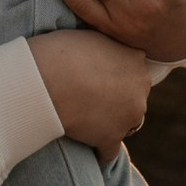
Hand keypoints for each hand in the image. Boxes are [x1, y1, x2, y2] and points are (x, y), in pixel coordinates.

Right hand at [27, 30, 148, 161]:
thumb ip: (108, 45)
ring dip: (111, 121)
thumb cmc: (62, 50)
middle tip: (91, 93)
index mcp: (135, 59)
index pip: (134, 67)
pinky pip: (109, 151)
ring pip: (126, 123)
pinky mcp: (111, 139)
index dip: (116, 70)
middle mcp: (139, 90)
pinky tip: (87, 143)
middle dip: (118, 97)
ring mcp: (127, 117)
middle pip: (134, 96)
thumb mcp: (92, 35)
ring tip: (85, 115)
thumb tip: (106, 49)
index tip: (99, 71)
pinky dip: (99, 149)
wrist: (46, 78)